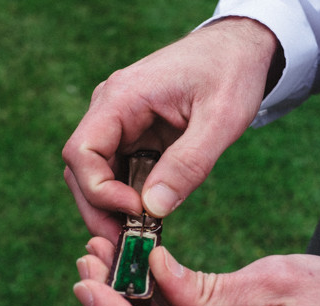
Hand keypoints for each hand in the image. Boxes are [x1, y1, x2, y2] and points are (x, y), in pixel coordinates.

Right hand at [62, 18, 277, 242]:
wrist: (237, 49)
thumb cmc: (231, 73)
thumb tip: (154, 209)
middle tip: (127, 242)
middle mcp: (111, 109)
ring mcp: (120, 122)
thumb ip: (189, 163)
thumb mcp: (221, 119)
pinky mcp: (134, 133)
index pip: (82, 152)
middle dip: (100, 209)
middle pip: (83, 169)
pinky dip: (131, 195)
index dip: (99, 191)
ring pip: (98, 173)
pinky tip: (150, 214)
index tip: (137, 211)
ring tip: (139, 234)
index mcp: (122, 97)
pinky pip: (121, 169)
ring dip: (114, 207)